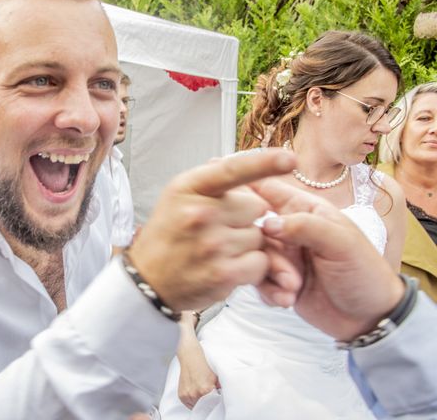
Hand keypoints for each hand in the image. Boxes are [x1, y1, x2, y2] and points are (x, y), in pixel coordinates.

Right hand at [128, 149, 296, 310]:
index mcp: (189, 187)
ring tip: (219, 250)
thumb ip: (214, 179)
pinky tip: (228, 266)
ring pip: (259, 235)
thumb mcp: (180, 195)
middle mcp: (200, 213)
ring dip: (248, 244)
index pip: (233, 170)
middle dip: (247, 217)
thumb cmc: (169, 233)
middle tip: (221, 228)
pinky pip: (260, 262)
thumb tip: (257, 163)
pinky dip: (251, 267)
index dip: (265, 162)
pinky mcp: (222, 274)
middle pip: (256, 206)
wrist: (147, 280)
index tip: (290, 157)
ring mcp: (211, 245)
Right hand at [177, 313, 219, 408]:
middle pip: (205, 406)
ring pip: (196, 406)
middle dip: (208, 402)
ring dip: (200, 402)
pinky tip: (196, 394)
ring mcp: (188, 395)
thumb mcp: (216, 375)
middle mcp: (196, 393)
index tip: (217, 398)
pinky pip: (189, 404)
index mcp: (206, 389)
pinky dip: (193, 401)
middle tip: (210, 396)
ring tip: (202, 393)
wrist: (190, 355)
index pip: (214, 403)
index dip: (216, 401)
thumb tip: (224, 396)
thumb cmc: (203, 363)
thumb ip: (220, 387)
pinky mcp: (181, 395)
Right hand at [252, 178, 404, 340]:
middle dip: (265, 253)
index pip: (265, 188)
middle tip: (289, 275)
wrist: (372, 319)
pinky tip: (288, 300)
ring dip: (269, 275)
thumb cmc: (365, 273)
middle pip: (253, 227)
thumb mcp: (342, 243)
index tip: (237, 210)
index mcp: (304, 208)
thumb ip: (305, 226)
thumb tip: (267, 223)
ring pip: (252, 256)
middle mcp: (288, 228)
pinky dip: (268, 292)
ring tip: (294, 289)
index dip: (246, 193)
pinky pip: (256, 281)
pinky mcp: (276, 280)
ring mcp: (281, 255)